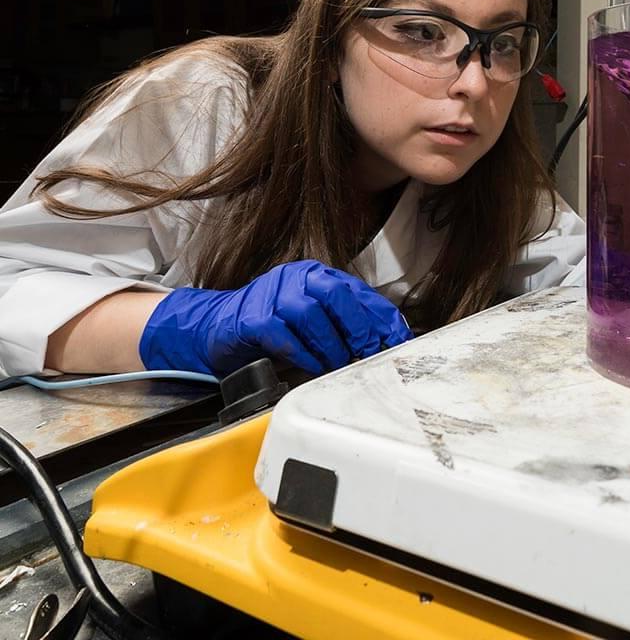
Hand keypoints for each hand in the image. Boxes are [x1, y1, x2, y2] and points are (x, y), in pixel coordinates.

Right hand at [138, 260, 412, 375]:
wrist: (219, 329)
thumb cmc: (274, 327)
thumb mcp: (314, 321)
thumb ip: (345, 325)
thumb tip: (385, 343)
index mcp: (317, 275)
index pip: (359, 292)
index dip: (382, 317)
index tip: (399, 340)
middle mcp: (296, 278)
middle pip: (335, 294)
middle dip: (358, 326)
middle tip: (369, 352)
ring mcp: (271, 294)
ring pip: (310, 313)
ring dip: (330, 344)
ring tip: (338, 363)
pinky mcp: (251, 317)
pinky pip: (282, 334)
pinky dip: (302, 353)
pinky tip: (311, 365)